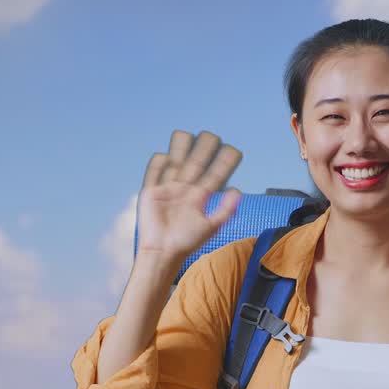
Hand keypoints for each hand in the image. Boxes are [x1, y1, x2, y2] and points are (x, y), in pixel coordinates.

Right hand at [135, 130, 242, 261]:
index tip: (233, 151)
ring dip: (180, 146)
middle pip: (197, 159)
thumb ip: (225, 210)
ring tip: (186, 136)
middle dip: (204, 147)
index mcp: (201, 195)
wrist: (162, 252)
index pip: (216, 172)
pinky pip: (153, 170)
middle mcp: (186, 187)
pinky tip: (166, 157)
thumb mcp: (211, 227)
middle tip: (210, 137)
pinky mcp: (151, 190)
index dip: (225, 161)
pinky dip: (159, 161)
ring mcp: (168, 187)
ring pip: (176, 158)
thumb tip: (238, 190)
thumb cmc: (187, 242)